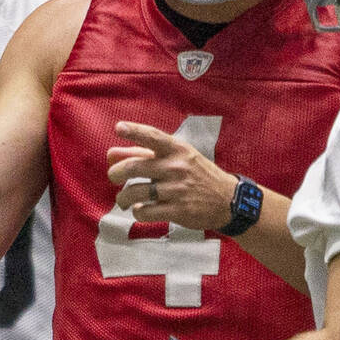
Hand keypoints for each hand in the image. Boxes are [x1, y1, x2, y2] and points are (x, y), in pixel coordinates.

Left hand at [106, 122, 236, 229]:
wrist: (228, 200)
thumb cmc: (198, 175)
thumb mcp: (178, 158)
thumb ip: (143, 153)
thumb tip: (110, 154)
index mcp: (177, 150)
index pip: (153, 137)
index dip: (134, 131)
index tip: (118, 127)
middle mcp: (176, 167)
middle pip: (135, 167)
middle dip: (116, 172)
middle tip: (113, 176)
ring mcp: (177, 190)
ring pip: (135, 192)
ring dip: (123, 197)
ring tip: (124, 200)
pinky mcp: (178, 210)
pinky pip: (145, 212)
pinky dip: (138, 212)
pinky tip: (141, 210)